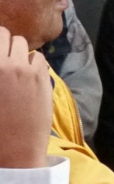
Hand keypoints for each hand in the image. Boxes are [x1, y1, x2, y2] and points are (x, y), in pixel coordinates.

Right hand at [0, 26, 52, 167]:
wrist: (13, 149)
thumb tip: (3, 61)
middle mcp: (1, 65)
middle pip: (5, 35)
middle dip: (4, 43)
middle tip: (4, 58)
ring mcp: (21, 69)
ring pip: (23, 44)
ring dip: (19, 52)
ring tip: (16, 67)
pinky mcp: (40, 76)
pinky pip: (39, 57)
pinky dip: (34, 62)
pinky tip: (29, 76)